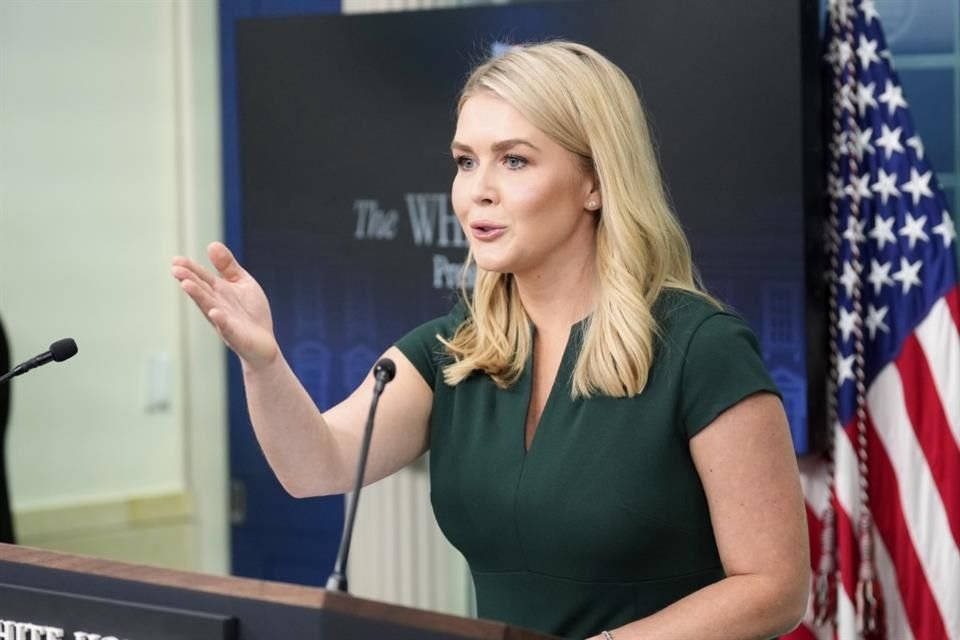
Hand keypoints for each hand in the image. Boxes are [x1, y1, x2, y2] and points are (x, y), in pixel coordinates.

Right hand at [172, 242, 278, 369]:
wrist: (263, 343)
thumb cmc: (251, 312)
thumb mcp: (242, 283)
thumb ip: (228, 266)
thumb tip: (211, 244)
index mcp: (219, 292)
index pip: (202, 278)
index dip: (190, 269)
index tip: (176, 260)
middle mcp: (217, 306)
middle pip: (202, 292)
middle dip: (190, 281)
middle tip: (176, 270)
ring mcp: (225, 322)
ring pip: (209, 307)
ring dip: (198, 296)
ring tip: (186, 284)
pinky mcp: (236, 336)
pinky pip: (227, 328)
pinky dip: (221, 320)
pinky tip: (215, 312)